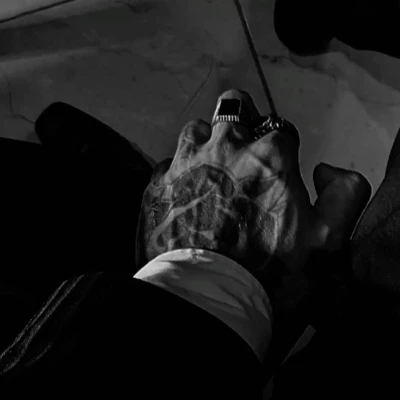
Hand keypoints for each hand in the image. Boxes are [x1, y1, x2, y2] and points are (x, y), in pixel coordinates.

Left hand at [136, 89, 370, 315]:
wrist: (207, 295)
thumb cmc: (268, 269)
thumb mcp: (325, 237)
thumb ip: (344, 193)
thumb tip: (324, 171)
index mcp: (269, 157)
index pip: (280, 131)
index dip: (281, 150)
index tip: (276, 171)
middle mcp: (225, 147)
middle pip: (234, 107)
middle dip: (242, 124)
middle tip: (242, 152)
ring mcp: (186, 162)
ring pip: (197, 130)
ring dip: (206, 144)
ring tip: (210, 172)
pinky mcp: (158, 183)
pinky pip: (169, 164)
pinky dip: (179, 175)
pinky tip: (185, 197)